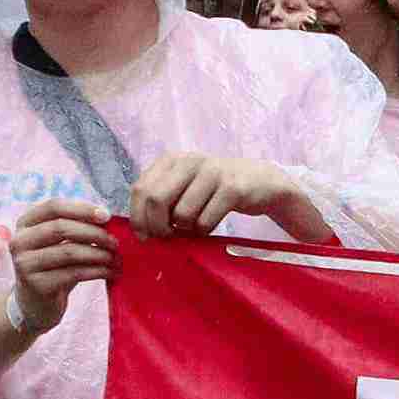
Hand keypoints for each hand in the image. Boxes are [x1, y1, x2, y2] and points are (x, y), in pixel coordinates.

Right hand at [3, 198, 118, 331]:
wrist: (35, 304)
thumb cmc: (54, 267)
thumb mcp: (58, 243)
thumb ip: (75, 226)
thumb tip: (107, 217)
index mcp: (25, 223)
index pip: (54, 206)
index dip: (82, 209)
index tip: (107, 216)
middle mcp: (20, 241)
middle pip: (61, 228)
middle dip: (94, 233)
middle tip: (115, 242)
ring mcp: (25, 264)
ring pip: (69, 251)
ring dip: (99, 254)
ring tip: (116, 258)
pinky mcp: (36, 285)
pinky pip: (73, 273)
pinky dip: (97, 271)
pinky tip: (110, 272)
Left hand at [131, 153, 321, 239]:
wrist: (260, 182)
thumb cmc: (214, 189)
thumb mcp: (184, 186)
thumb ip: (161, 199)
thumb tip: (140, 230)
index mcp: (171, 160)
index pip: (140, 189)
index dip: (138, 217)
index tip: (145, 236)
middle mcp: (189, 161)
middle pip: (156, 200)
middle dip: (157, 227)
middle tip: (167, 238)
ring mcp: (212, 172)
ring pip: (182, 214)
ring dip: (186, 230)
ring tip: (195, 226)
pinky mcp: (232, 188)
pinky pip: (205, 221)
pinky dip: (204, 230)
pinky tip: (210, 226)